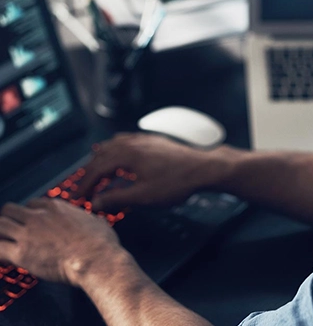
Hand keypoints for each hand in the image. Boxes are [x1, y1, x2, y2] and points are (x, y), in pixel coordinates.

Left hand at [0, 198, 120, 285]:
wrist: (96, 259)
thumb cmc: (100, 243)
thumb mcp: (98, 222)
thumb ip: (91, 218)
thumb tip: (95, 220)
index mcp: (57, 207)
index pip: (32, 203)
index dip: (29, 213)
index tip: (29, 222)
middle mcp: (39, 216)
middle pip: (10, 210)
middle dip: (8, 220)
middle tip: (11, 232)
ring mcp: (28, 233)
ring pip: (0, 226)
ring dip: (0, 234)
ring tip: (4, 244)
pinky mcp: (21, 253)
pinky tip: (2, 260)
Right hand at [77, 133, 226, 210]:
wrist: (204, 167)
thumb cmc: (177, 182)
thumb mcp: (144, 196)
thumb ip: (117, 198)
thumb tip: (96, 203)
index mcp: (128, 154)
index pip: (97, 168)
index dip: (85, 184)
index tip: (77, 197)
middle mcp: (133, 142)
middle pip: (102, 154)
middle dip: (90, 172)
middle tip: (84, 188)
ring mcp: (144, 139)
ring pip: (114, 145)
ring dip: (102, 160)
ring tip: (97, 174)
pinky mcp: (154, 140)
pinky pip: (127, 141)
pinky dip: (116, 151)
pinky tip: (120, 159)